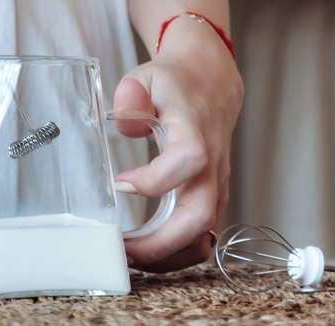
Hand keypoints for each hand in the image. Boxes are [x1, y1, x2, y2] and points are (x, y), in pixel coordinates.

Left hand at [112, 19, 243, 271]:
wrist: (211, 84)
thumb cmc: (175, 84)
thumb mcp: (148, 76)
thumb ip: (132, 92)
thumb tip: (124, 117)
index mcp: (195, 130)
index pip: (187, 160)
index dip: (154, 179)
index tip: (119, 184)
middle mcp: (212, 163)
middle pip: (200, 214)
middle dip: (160, 242)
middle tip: (121, 249)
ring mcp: (216, 184)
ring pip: (203, 233)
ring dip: (167, 255)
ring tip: (130, 258)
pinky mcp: (211, 197)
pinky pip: (201, 235)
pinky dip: (176, 253)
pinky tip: (146, 253)